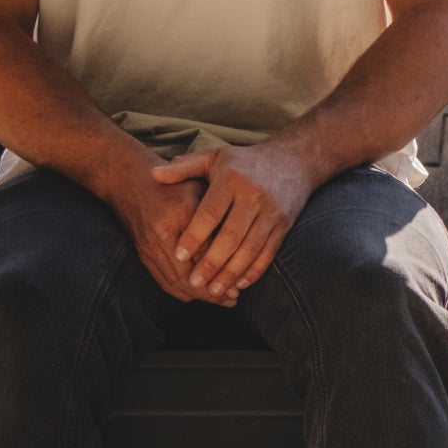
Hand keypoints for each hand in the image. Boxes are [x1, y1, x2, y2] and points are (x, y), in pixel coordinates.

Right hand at [101, 151, 227, 304]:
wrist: (129, 179)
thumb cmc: (173, 181)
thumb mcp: (199, 186)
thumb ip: (215, 214)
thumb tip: (237, 247)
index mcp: (179, 215)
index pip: (205, 252)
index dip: (223, 269)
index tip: (240, 280)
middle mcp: (161, 236)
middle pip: (188, 276)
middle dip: (212, 292)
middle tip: (233, 298)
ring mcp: (149, 248)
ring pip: (175, 283)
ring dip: (198, 296)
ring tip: (221, 300)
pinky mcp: (143, 255)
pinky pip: (163, 281)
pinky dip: (181, 292)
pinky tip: (198, 295)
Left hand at [152, 141, 318, 299]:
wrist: (293, 160)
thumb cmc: (244, 161)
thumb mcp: (214, 156)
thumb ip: (184, 167)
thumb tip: (154, 175)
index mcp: (232, 180)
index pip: (210, 212)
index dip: (194, 236)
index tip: (178, 255)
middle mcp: (254, 196)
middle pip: (231, 236)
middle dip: (212, 263)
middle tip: (194, 283)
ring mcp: (271, 212)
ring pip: (251, 248)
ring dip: (232, 273)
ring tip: (213, 291)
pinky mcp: (284, 225)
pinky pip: (269, 252)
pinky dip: (255, 271)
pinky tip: (239, 284)